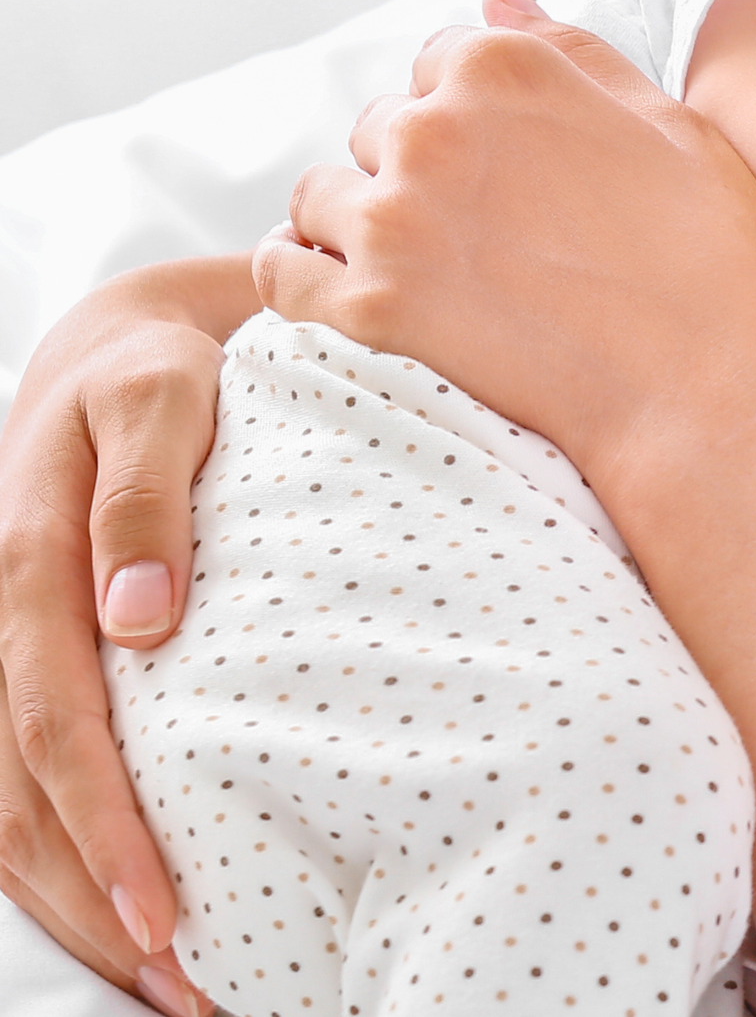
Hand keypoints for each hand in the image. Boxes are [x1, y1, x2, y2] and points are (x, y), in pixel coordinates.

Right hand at [0, 276, 228, 1014]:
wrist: (118, 353)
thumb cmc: (164, 371)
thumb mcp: (164, 392)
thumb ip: (150, 488)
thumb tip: (139, 621)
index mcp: (27, 563)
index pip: (56, 723)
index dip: (104, 826)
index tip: (168, 911)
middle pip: (20, 801)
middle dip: (97, 903)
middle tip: (187, 987)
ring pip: (6, 815)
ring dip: (77, 907)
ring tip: (170, 983)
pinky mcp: (19, 671)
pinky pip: (15, 788)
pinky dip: (62, 863)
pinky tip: (124, 919)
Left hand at [257, 0, 755, 503]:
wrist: (708, 378)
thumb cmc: (710, 246)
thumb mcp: (664, 116)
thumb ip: (567, 47)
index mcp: (505, 66)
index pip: (435, 59)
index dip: (469, 110)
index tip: (506, 163)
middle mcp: (434, 126)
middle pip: (378, 125)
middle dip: (413, 165)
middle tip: (480, 227)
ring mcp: (394, 217)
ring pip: (321, 196)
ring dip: (355, 221)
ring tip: (424, 266)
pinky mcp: (369, 306)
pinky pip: (281, 274)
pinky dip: (299, 278)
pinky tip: (345, 294)